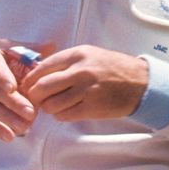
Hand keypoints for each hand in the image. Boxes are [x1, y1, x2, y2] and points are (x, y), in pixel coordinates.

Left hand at [20, 45, 147, 121]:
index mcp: (79, 54)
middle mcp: (81, 71)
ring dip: (49, 107)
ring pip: (51, 104)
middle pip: (42, 87)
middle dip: (34, 96)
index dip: (31, 79)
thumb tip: (38, 73)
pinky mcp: (91, 107)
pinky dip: (61, 115)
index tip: (28, 85)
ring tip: (55, 105)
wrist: (140, 82)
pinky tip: (68, 110)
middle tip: (36, 99)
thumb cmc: (114, 67)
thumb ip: (67, 62)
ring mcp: (86, 90)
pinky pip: (64, 115)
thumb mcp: (91, 55)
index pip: (43, 67)